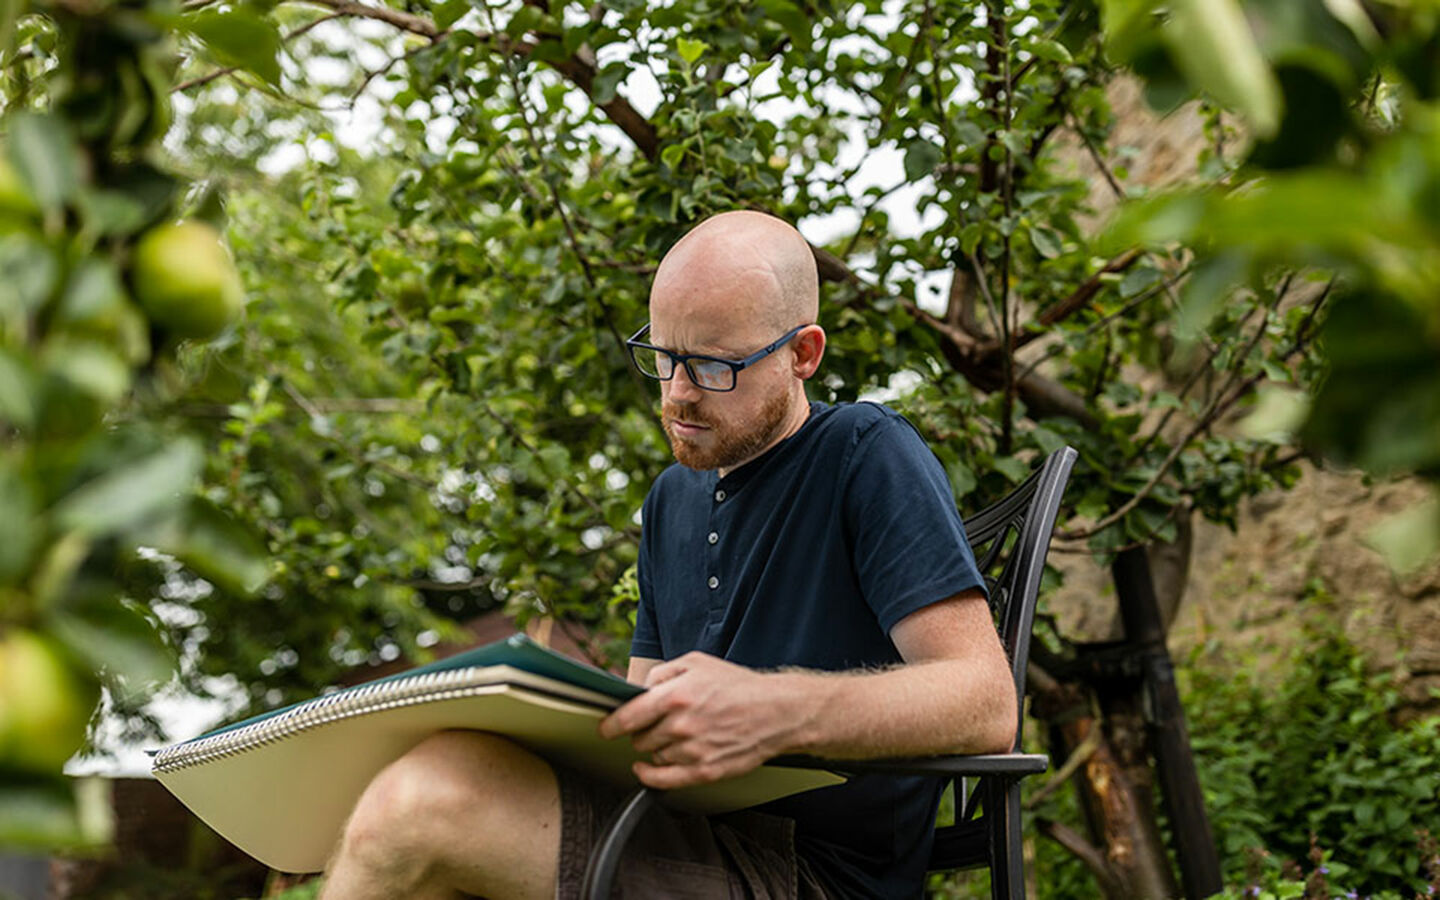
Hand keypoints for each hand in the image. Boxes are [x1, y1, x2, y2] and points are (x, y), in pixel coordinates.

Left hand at [597, 652, 810, 789]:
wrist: (776, 712)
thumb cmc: (738, 686)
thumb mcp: (697, 662)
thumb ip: (662, 673)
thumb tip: (639, 690)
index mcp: (676, 696)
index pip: (629, 716)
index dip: (611, 724)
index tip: (605, 728)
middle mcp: (681, 725)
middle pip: (640, 738)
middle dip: (641, 732)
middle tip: (655, 725)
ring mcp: (692, 751)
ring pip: (653, 756)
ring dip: (656, 748)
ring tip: (676, 736)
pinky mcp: (704, 771)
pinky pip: (663, 780)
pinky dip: (649, 776)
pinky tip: (646, 769)